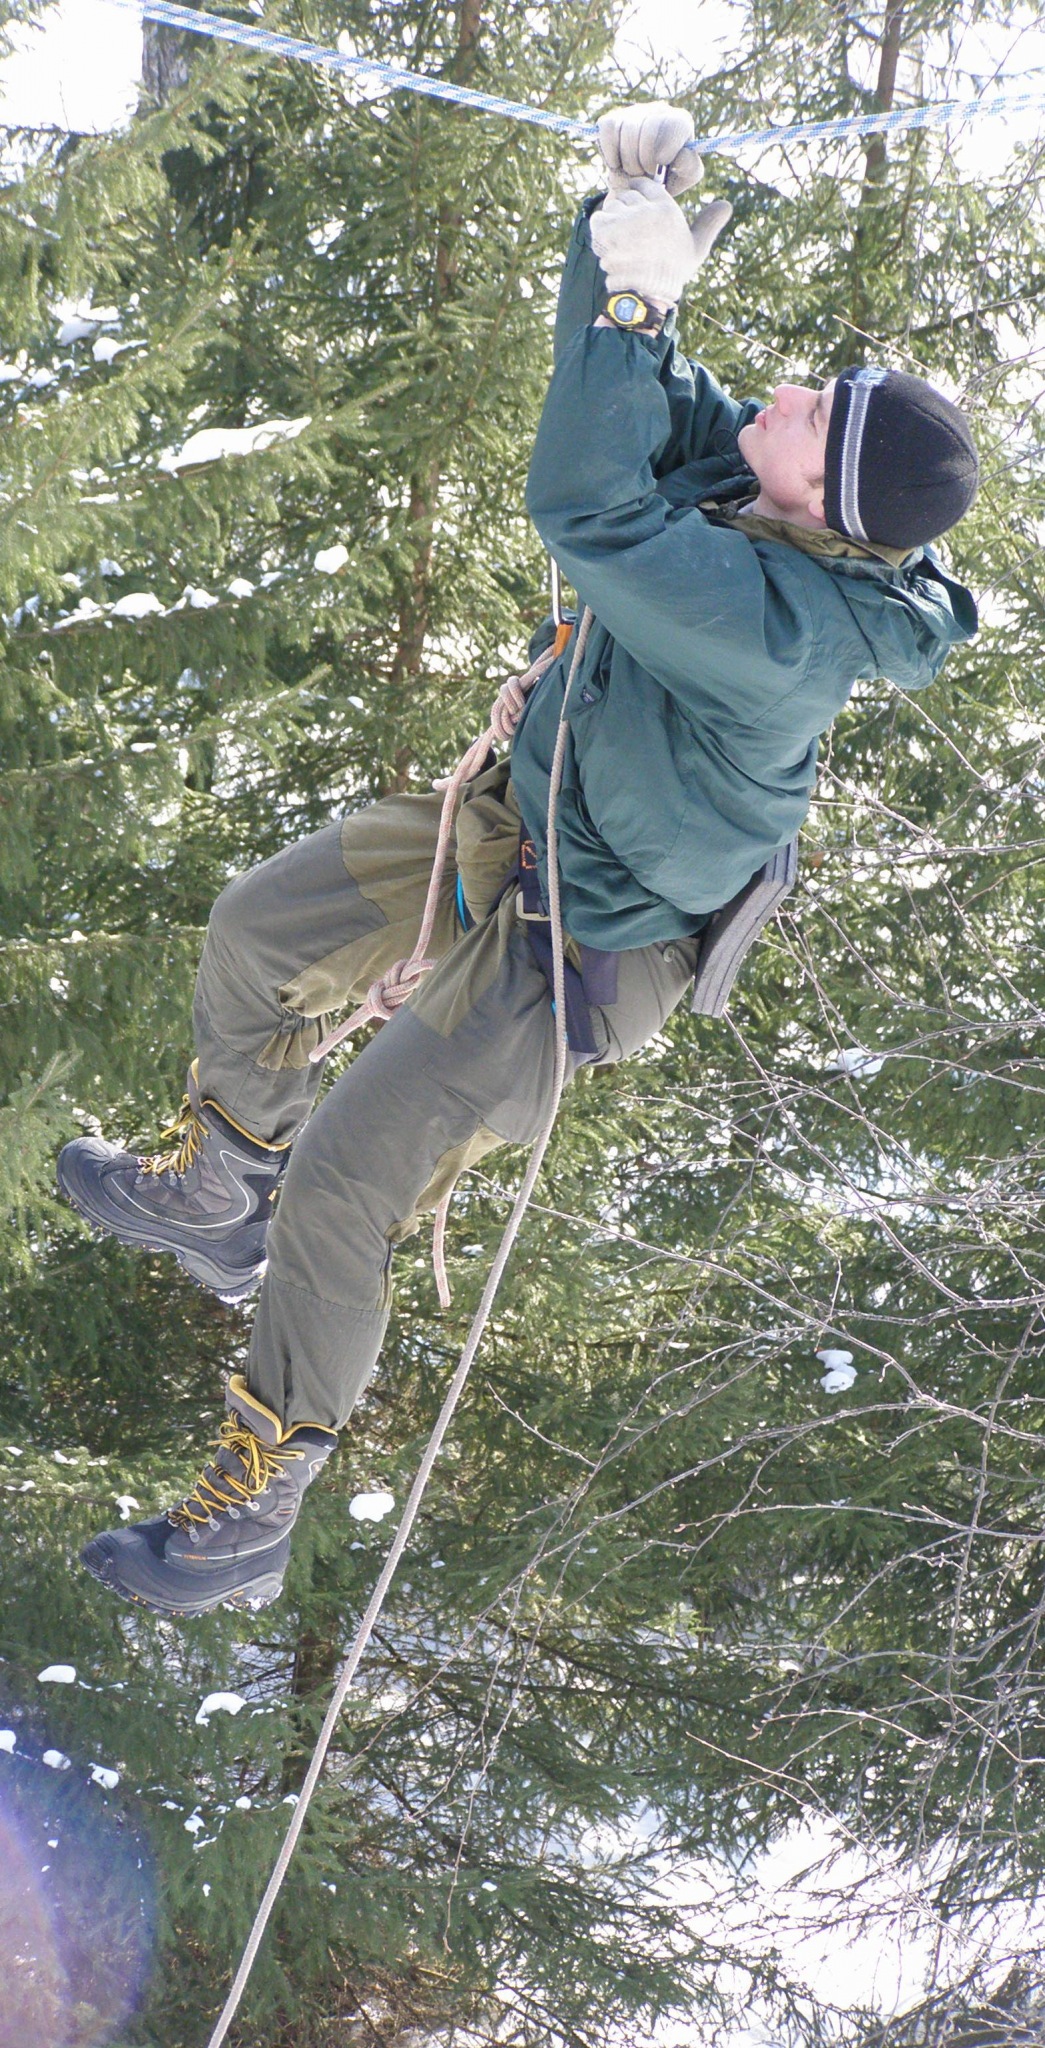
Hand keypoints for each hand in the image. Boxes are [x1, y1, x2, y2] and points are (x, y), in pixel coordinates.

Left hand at [590, 179, 732, 306]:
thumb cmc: (672, 274)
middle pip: (626, 195)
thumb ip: (709, 223)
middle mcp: (647, 210)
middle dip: (626, 213)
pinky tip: (612, 247)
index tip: (639, 215)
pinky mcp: (608, 230)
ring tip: (623, 246)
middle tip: (632, 238)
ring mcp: (626, 219)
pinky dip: (601, 232)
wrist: (648, 297)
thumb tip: (727, 205)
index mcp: (667, 209)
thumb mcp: (697, 248)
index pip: (645, 185)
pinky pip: (598, 219)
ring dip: (613, 224)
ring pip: (611, 206)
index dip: (639, 198)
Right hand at [597, 99, 702, 196]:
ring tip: (632, 173)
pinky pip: (608, 130)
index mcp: (680, 122)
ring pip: (627, 130)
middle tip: (643, 175)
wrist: (639, 184)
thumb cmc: (666, 178)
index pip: (675, 125)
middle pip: (649, 128)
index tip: (658, 168)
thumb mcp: (684, 177)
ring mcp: (635, 112)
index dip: (665, 150)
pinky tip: (617, 165)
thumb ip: (689, 166)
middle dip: (644, 160)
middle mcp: (659, 110)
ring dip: (627, 161)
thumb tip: (681, 152)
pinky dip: (610, 153)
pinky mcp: (613, 118)